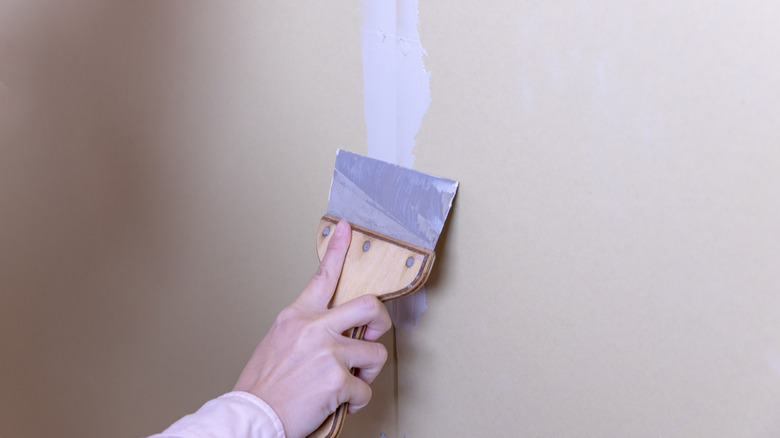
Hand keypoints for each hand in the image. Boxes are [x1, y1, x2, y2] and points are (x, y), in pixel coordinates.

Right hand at [233, 219, 392, 437]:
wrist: (251, 416)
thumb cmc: (262, 386)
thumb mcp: (277, 342)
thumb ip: (305, 330)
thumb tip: (331, 332)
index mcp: (296, 317)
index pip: (322, 276)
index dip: (337, 249)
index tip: (346, 229)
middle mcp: (314, 328)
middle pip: (368, 306)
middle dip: (381, 321)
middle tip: (374, 335)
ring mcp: (328, 353)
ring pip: (375, 352)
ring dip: (368, 371)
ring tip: (351, 381)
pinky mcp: (337, 380)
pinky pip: (365, 390)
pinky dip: (356, 402)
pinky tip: (340, 403)